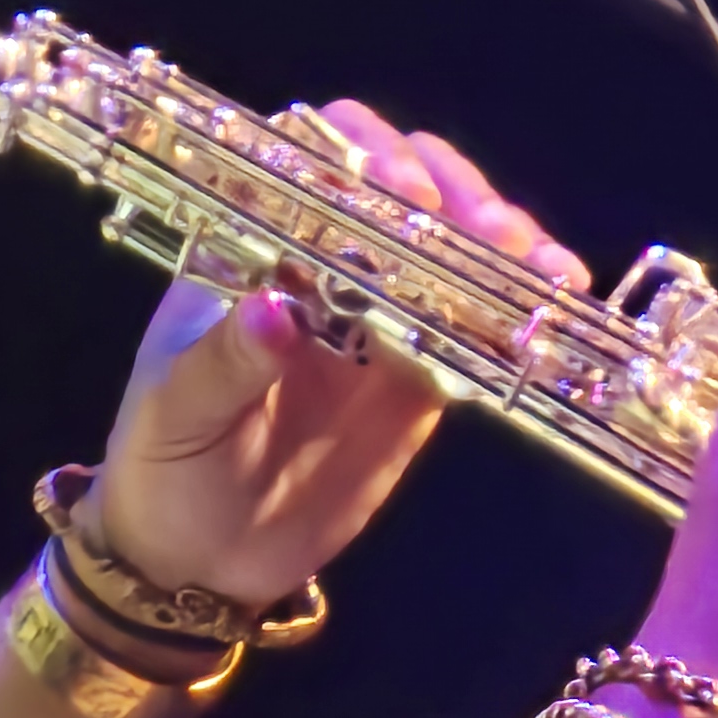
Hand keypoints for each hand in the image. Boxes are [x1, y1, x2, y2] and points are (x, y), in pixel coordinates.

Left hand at [89, 103, 586, 609]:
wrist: (199, 561)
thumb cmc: (165, 468)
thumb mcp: (177, 413)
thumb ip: (224, 362)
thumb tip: (274, 311)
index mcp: (253, 248)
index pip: (311, 161)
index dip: (362, 156)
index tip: (402, 193)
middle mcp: (323, 266)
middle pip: (400, 191)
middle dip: (454, 193)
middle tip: (491, 233)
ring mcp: (377, 318)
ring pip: (450, 251)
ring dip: (503, 244)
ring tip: (544, 270)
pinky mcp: (418, 378)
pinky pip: (476, 331)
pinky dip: (517, 316)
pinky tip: (553, 313)